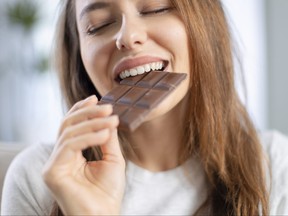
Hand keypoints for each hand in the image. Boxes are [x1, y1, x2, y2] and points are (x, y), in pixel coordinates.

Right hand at [42, 95, 125, 214]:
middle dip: (89, 113)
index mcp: (72, 153)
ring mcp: (54, 164)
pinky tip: (105, 134)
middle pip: (68, 124)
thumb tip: (109, 117)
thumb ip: (107, 137)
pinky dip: (88, 137)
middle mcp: (60, 156)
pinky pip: (69, 146)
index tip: (97, 99)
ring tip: (112, 120)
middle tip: (108, 108)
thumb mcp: (112, 158)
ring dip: (92, 123)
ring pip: (69, 132)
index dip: (82, 110)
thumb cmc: (108, 190)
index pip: (72, 126)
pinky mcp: (52, 171)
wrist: (105, 214)